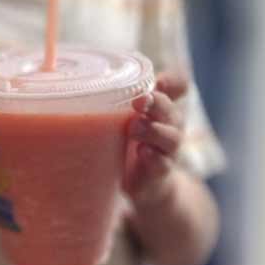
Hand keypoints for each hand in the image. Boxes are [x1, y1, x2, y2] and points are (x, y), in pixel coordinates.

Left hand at [123, 72, 187, 207]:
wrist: (146, 184)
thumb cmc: (133, 142)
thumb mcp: (125, 117)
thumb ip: (115, 100)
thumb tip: (86, 79)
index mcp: (161, 108)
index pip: (178, 87)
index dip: (174, 81)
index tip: (161, 80)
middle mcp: (169, 126)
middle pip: (171, 111)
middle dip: (157, 103)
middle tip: (139, 101)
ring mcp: (166, 150)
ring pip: (171, 138)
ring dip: (154, 130)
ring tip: (134, 127)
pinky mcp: (159, 172)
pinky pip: (163, 164)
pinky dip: (154, 158)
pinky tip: (143, 152)